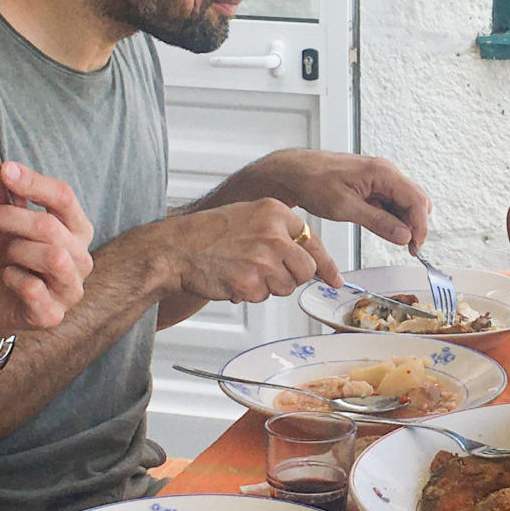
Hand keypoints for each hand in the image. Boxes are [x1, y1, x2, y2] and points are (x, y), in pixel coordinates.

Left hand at [0, 161, 93, 347]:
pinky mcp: (51, 315)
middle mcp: (80, 259)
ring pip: (54, 258)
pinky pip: (35, 289)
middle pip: (52, 227)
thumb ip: (8, 197)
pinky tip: (6, 277)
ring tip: (4, 253)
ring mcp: (70, 290)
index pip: (65, 198)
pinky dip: (13, 278)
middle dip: (10, 218)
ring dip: (17, 249)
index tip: (6, 170)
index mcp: (74, 231)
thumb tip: (9, 168)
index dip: (35, 182)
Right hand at [159, 198, 318, 303]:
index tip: (334, 279)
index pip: (313, 242)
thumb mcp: (248, 216)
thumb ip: (278, 231)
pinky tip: (232, 278)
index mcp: (275, 212)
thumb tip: (305, 255)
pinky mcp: (250, 282)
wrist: (175, 248)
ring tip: (243, 271)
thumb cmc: (207, 234)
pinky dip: (248, 294)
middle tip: (268, 274)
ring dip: (268, 286)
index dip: (326, 265)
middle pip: (305, 269)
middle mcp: (273, 234)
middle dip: (291, 277)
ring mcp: (263, 259)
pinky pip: (262, 297)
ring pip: (286, 286)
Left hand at [237, 151, 431, 270]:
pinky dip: (391, 217)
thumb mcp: (345, 207)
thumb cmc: (313, 182)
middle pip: (415, 200)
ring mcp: (379, 178)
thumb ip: (378, 222)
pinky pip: (390, 202)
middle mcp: (385, 172)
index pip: (416, 200)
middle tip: (407, 247)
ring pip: (404, 202)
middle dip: (415, 224)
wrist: (293, 172)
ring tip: (394, 240)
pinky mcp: (371, 185)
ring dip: (403, 222)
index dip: (420, 226)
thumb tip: (404, 235)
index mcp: (382, 172)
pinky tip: (384, 229)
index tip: (416, 246)